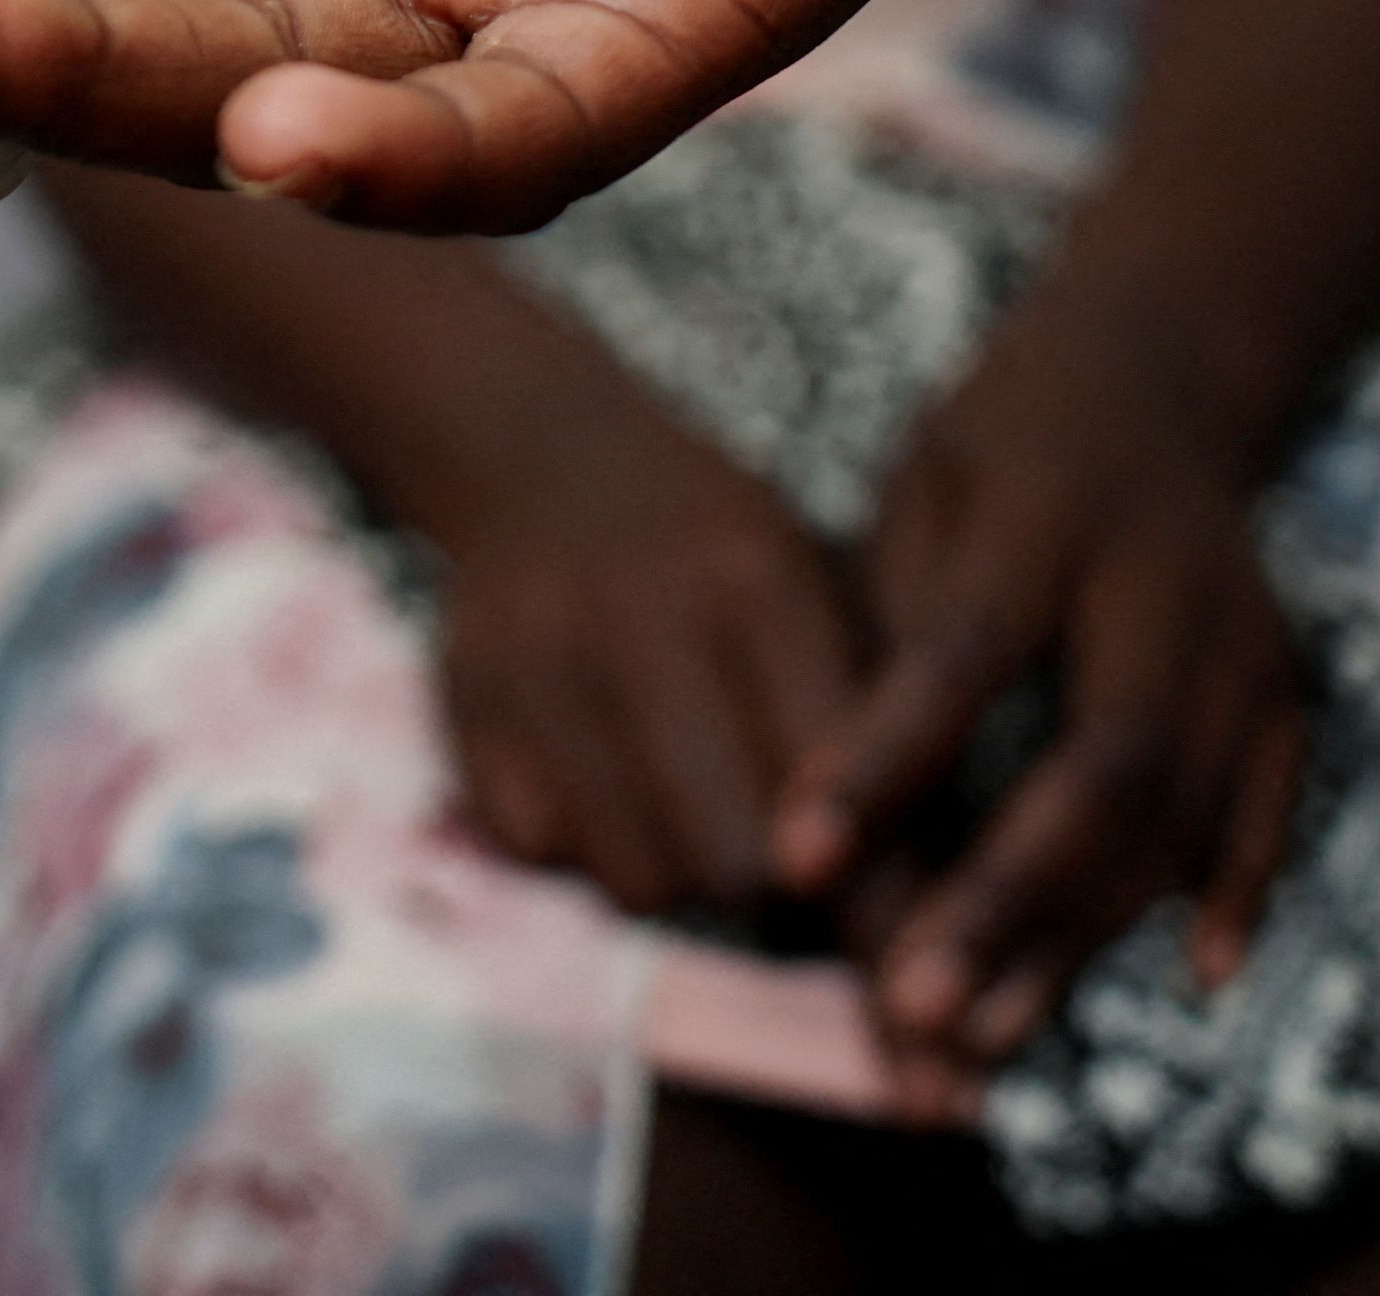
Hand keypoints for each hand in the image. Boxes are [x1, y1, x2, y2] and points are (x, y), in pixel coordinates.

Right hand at [424, 365, 862, 917]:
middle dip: (773, 889)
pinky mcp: (468, 704)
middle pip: (735, 860)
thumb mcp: (818, 586)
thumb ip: (872, 728)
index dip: (871, 879)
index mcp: (757, 582)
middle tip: (783, 859)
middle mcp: (640, 621)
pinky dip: (582, 844)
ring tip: (692, 815)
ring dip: (677, 872)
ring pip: (638, 876)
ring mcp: (539, 664)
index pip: (836, 787)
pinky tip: (605, 784)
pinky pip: (543, 851)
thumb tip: (911, 920)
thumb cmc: (720, 554)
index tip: (889, 927)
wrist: (544, 452)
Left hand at [774, 339, 1303, 1087]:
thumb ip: (886, 628)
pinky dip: (1232, 894)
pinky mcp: (1288, 689)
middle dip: (1003, 899)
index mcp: (1046, 514)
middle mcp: (1167, 586)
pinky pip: (1269, 810)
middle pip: (1098, 765)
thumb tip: (818, 792)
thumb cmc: (994, 452)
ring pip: (1175, 816)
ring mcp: (1245, 645)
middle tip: (909, 1006)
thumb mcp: (917, 494)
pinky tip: (1187, 979)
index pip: (961, 656)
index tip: (793, 864)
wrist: (1156, 378)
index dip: (880, 764)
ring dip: (1082, 936)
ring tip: (981, 1036)